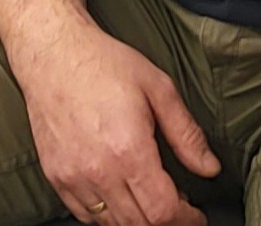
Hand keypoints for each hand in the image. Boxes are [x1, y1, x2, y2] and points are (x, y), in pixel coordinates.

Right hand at [17, 24, 220, 225]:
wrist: (51, 51)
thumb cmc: (102, 63)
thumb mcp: (157, 87)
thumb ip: (186, 133)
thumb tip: (209, 167)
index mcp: (128, 149)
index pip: (163, 211)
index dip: (187, 219)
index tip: (195, 213)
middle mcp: (97, 170)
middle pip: (139, 224)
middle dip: (165, 222)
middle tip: (178, 207)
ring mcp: (72, 175)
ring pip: (112, 224)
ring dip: (136, 220)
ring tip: (148, 199)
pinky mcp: (55, 174)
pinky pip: (85, 214)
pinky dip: (106, 215)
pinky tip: (118, 195)